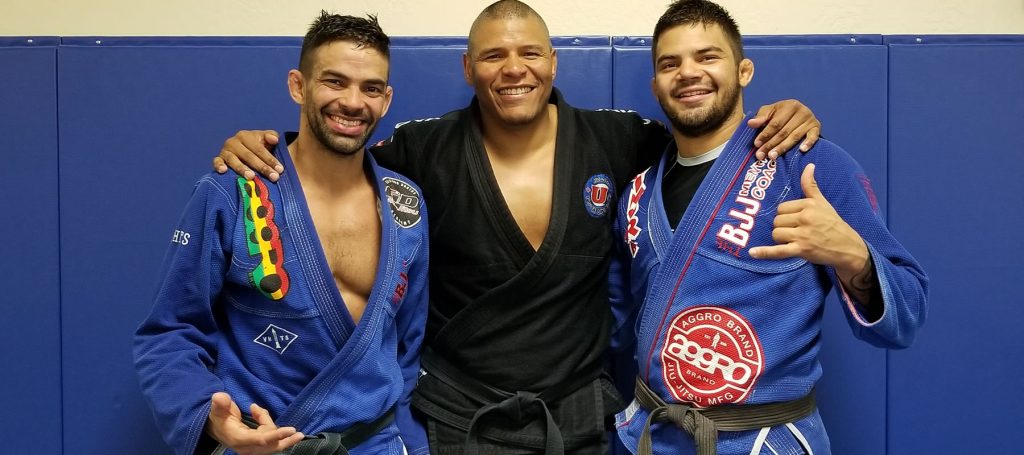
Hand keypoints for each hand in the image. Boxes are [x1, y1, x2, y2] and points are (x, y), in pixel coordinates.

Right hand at [205, 392, 303, 454]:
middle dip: (284, 438)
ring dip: (276, 429)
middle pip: (271, 444)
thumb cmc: (219, 417)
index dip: (276, 435)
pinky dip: (275, 431)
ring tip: (257, 411)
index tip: (291, 430)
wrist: (216, 428)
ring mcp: (253, 449)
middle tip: (299, 434)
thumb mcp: (217, 408)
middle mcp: (247, 447)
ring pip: (273, 442)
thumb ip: (220, 403)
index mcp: (238, 439)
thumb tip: (220, 397)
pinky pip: (272, 440)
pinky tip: (265, 418)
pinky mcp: (258, 447)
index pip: (260, 439)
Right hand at [213, 130, 283, 181]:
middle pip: (249, 156)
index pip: (259, 149)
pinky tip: (223, 171)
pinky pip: (216, 161)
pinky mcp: (219, 158)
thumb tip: (275, 139)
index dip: (270, 159)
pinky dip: (218, 165)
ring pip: (233, 160)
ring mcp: (225, 150)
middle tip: (273, 177)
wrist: (243, 148)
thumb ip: (271, 136)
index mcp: (246, 136)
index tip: (280, 169)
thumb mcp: (265, 139)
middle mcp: (234, 142)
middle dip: (262, 167)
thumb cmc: (257, 145)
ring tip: (251, 177)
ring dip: (242, 169)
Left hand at [747, 100, 820, 159]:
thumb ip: (760, 117)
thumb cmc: (781, 114)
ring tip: (772, 156)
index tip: (756, 144)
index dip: (765, 134)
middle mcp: (802, 111)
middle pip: (784, 131)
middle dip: (771, 144)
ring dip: (783, 148)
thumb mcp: (770, 112)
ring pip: (795, 137)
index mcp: (789, 105)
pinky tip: (802, 150)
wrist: (798, 113)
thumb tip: (750, 123)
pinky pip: (813, 136)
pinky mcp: (817, 127)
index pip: (776, 123)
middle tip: (761, 155)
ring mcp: (810, 120)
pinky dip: (808, 143)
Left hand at [748, 164, 867, 278]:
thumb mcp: (822, 202)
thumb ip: (811, 185)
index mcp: (808, 205)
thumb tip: (809, 165)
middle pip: (777, 221)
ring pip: (776, 234)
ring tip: (794, 240)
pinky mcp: (801, 250)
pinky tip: (752, 252)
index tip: (798, 220)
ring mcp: (803, 235)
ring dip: (781, 239)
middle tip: (798, 231)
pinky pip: (778, 251)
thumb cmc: (832, 223)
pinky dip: (765, 252)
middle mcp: (805, 218)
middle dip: (783, 227)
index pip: (782, 208)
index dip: (786, 215)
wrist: (847, 246)